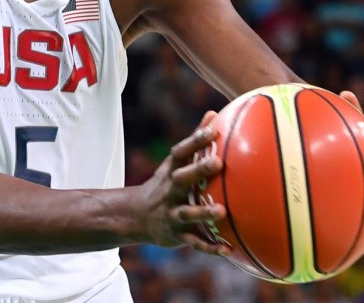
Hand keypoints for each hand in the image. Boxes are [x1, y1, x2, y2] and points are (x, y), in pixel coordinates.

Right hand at [135, 112, 230, 255]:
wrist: (136, 216)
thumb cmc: (165, 184)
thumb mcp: (174, 162)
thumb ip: (196, 141)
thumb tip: (214, 113)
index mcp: (170, 171)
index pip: (181, 152)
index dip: (196, 140)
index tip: (214, 127)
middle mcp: (169, 191)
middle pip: (181, 179)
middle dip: (198, 171)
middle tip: (218, 162)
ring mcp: (171, 213)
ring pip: (186, 212)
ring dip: (203, 212)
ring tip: (221, 211)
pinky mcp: (175, 235)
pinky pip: (193, 242)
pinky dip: (209, 247)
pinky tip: (228, 250)